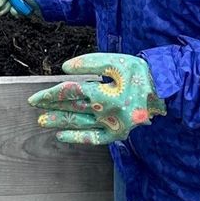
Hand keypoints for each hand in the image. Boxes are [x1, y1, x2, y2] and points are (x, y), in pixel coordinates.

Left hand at [29, 53, 165, 145]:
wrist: (165, 88)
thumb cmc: (138, 72)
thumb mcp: (114, 61)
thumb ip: (89, 63)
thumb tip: (65, 68)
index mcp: (105, 92)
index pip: (71, 93)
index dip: (51, 94)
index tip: (36, 97)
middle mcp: (106, 111)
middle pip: (72, 109)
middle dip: (52, 107)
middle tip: (34, 107)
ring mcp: (112, 125)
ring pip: (80, 123)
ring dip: (60, 122)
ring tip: (42, 121)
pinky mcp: (118, 133)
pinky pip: (94, 138)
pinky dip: (77, 138)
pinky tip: (62, 136)